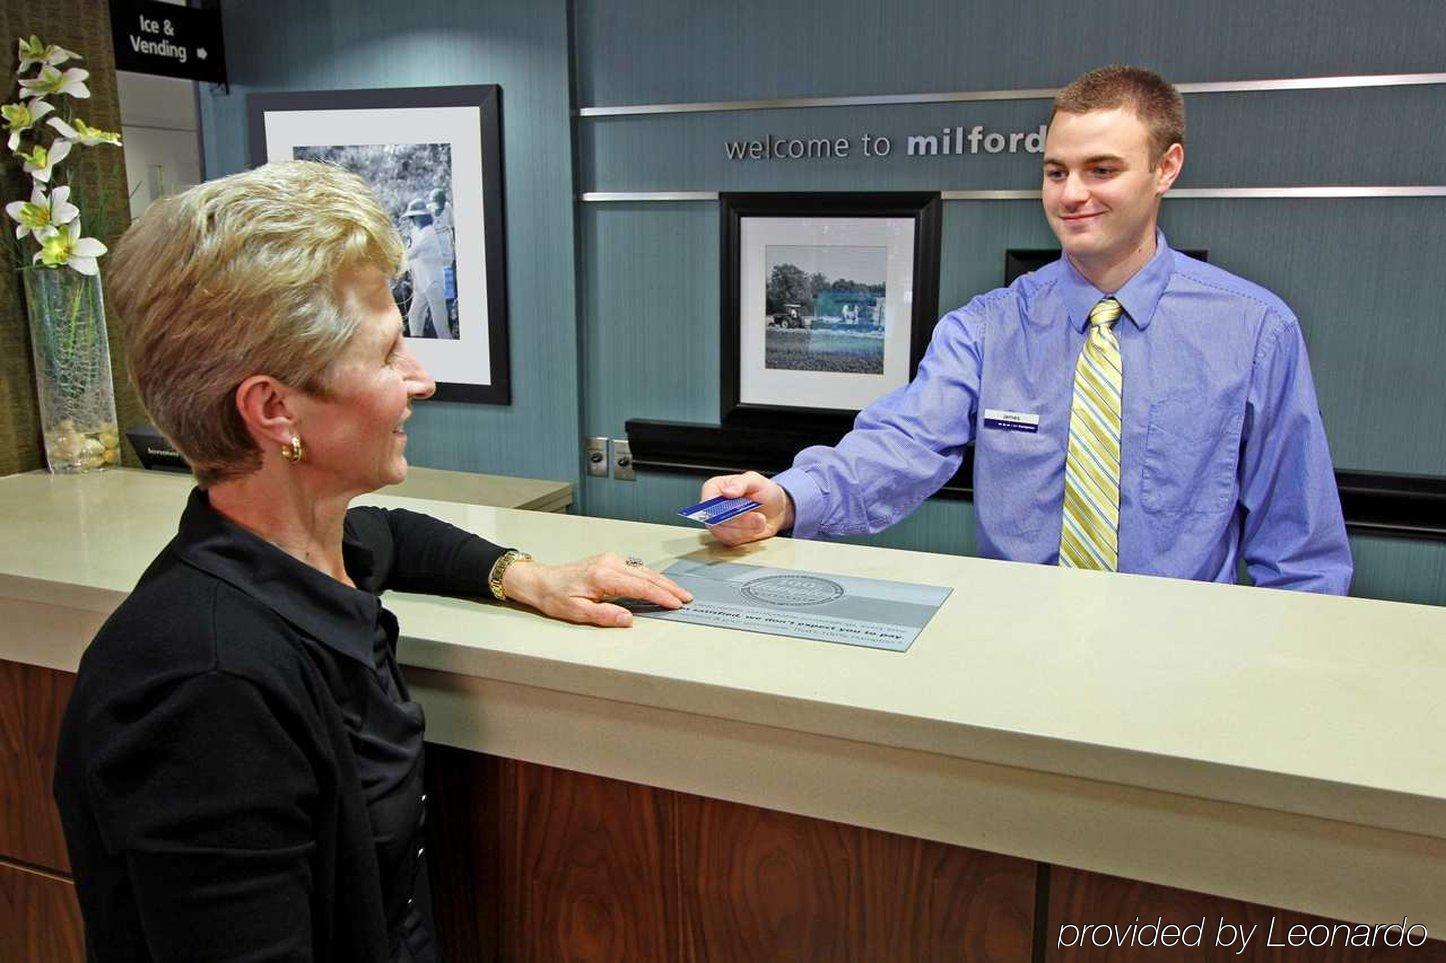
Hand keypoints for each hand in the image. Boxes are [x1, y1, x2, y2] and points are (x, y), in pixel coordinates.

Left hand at [500, 554, 691, 627]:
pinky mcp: (609, 560)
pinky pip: (636, 568)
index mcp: (603, 576)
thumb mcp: (578, 612)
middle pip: (647, 576)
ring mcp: (610, 559)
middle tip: (686, 597)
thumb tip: (628, 618)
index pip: (640, 587)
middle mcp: (609, 563)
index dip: (661, 596)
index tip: (676, 604)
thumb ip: (605, 615)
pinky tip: (658, 584)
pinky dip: (651, 577)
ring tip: (678, 593)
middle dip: (669, 588)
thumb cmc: (556, 596)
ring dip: (662, 582)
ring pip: (644, 570)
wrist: (541, 581)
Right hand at [699, 471, 794, 546]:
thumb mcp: (755, 480)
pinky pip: (732, 541)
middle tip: (757, 517)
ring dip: (746, 530)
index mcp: (714, 489)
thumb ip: (741, 483)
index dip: (720, 509)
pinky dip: (747, 536)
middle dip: (739, 521)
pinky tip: (757, 527)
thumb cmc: (764, 491)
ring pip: (724, 534)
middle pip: (715, 521)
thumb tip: (727, 491)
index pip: (707, 502)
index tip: (737, 510)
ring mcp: (719, 524)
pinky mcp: (728, 536)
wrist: (777, 509)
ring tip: (760, 520)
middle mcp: (714, 508)